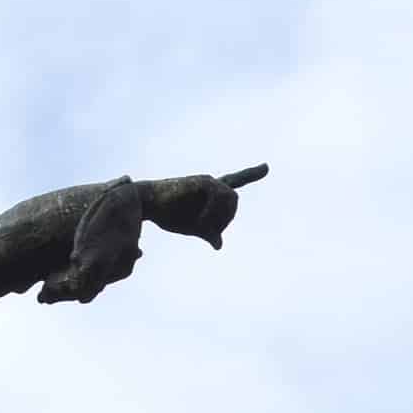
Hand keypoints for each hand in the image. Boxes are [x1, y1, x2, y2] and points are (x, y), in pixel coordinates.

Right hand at [148, 164, 266, 249]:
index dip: (251, 174)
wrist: (146, 203)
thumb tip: (219, 245)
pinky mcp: (202, 181)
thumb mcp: (191, 227)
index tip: (266, 167)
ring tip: (198, 226)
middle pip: (234, 203)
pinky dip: (211, 214)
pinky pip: (219, 198)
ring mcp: (207, 181)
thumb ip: (207, 232)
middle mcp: (212, 184)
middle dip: (224, 220)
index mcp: (211, 193)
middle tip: (204, 230)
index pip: (235, 181)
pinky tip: (198, 222)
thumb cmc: (166, 214)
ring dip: (217, 219)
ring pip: (230, 201)